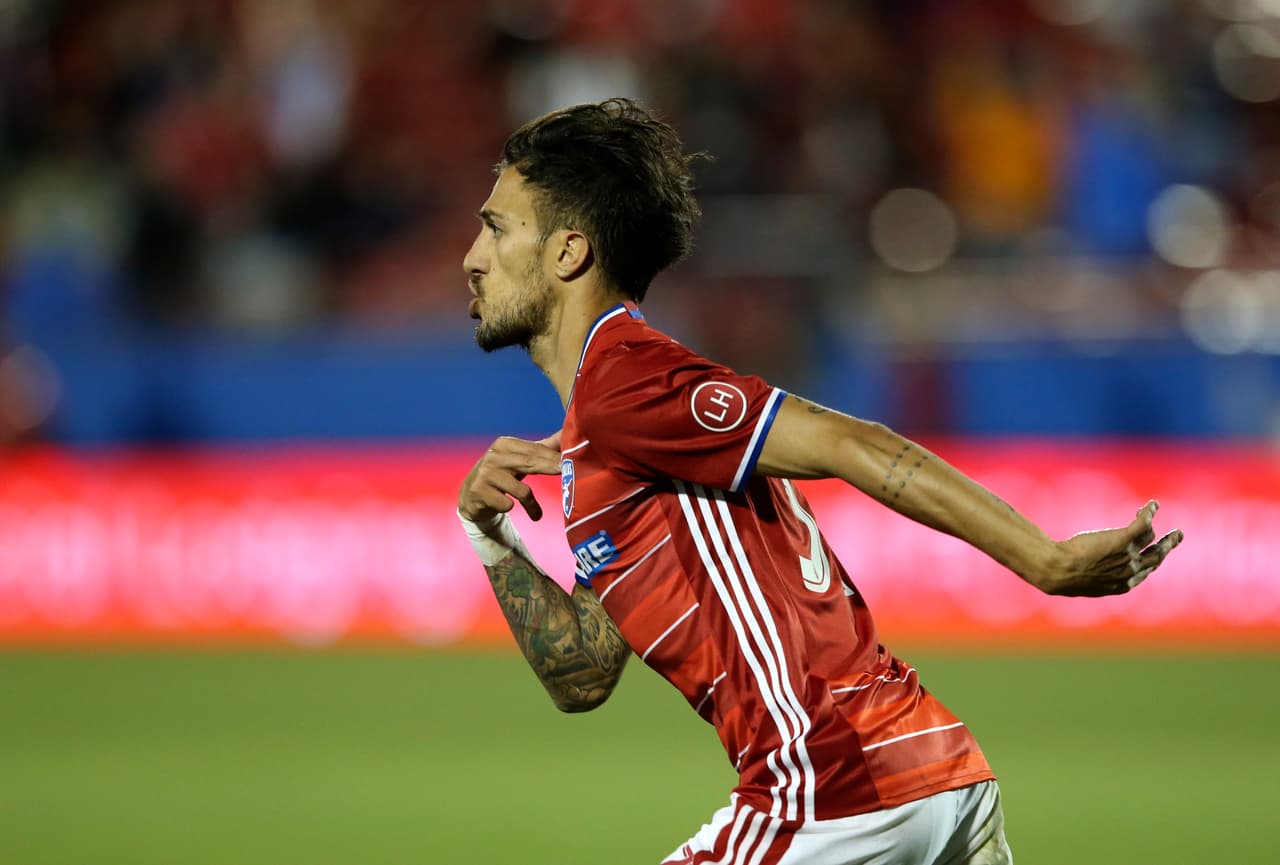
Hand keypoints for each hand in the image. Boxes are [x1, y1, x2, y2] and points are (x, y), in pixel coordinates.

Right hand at [458, 431, 561, 523]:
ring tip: (536, 513)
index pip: (535, 450)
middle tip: (567, 476)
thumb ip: (542, 449)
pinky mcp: (479, 492)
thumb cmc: (501, 475)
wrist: (470, 496)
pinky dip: (510, 508)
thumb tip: (569, 434)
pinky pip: (507, 504)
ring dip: (532, 505)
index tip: (571, 463)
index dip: (554, 458)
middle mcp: (494, 456)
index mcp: (505, 444)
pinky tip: (505, 507)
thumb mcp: (518, 459)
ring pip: (522, 491)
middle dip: (551, 469)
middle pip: (530, 463)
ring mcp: (485, 474)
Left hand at [1031, 501, 1182, 596]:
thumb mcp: (1082, 582)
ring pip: (1150, 537)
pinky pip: (1143, 523)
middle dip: (1169, 545)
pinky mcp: (1123, 539)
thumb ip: (1094, 578)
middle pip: (1157, 556)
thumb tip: (1087, 572)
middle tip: (1177, 535)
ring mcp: (1129, 555)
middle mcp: (1130, 571)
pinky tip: (1151, 505)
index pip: (1144, 571)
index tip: (1156, 555)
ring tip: (1149, 509)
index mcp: (1122, 585)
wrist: (1058, 570)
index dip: (1150, 562)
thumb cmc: (1061, 576)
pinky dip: (1149, 512)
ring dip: (1151, 522)